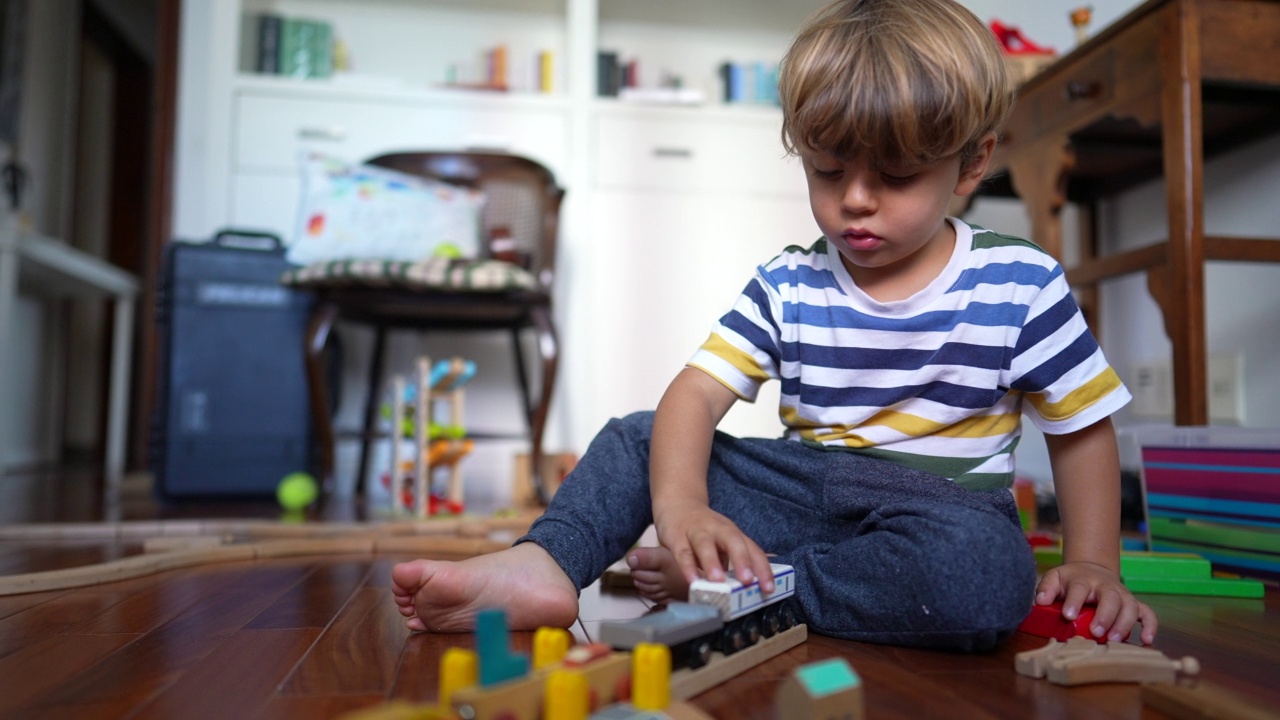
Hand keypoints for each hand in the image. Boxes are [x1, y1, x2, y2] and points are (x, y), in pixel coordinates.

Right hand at [653, 501, 775, 592]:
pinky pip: (682, 552)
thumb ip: (732, 562)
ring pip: (705, 545)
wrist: (678, 505)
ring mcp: (696, 532)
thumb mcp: (723, 542)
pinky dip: (687, 567)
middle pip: (733, 541)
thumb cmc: (704, 530)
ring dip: (712, 563)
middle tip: (747, 581)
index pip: (752, 549)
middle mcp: (717, 530)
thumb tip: (746, 589)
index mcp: (733, 533)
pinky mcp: (677, 537)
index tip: (769, 588)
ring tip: (718, 581)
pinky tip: (692, 580)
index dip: (762, 568)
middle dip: (742, 560)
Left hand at [1035, 561, 1157, 643]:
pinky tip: (1146, 639)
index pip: (1079, 588)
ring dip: (1124, 623)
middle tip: (1096, 633)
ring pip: (1131, 606)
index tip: (1068, 616)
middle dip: (1105, 615)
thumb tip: (1040, 601)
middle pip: (1110, 597)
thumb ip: (1046, 588)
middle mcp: (1106, 586)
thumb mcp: (1055, 578)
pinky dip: (1150, 625)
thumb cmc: (1071, 580)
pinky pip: (1147, 613)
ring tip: (1114, 640)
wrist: (1092, 569)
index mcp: (1083, 580)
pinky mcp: (1133, 604)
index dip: (1074, 601)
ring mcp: (1122, 595)